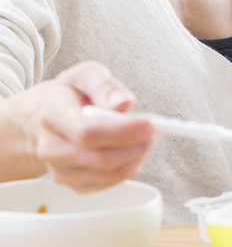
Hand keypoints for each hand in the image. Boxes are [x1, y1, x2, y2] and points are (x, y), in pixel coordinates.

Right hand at [17, 61, 155, 192]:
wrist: (45, 119)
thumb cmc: (70, 95)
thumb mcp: (85, 75)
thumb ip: (104, 85)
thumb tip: (123, 103)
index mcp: (52, 115)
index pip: (88, 132)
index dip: (123, 131)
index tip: (150, 123)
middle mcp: (52, 148)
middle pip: (101, 158)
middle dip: (138, 145)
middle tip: (157, 130)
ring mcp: (61, 171)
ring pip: (110, 173)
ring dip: (138, 156)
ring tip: (148, 137)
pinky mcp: (74, 185)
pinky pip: (111, 182)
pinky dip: (131, 166)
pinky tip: (134, 149)